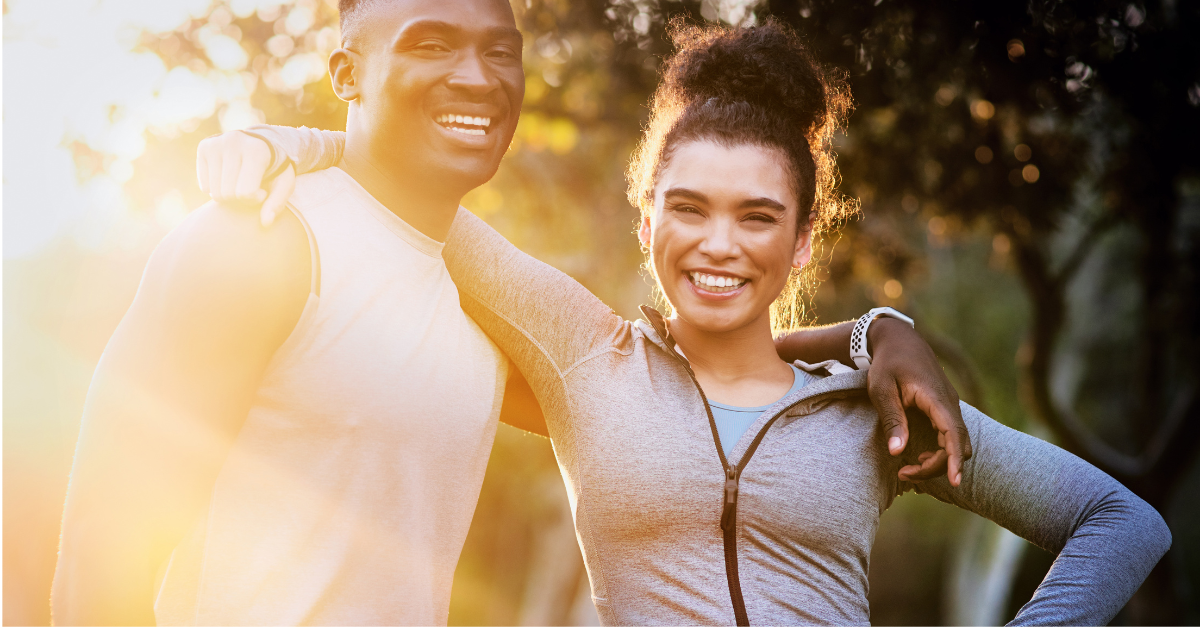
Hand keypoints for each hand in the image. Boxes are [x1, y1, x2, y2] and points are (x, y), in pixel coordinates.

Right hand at [196, 131, 294, 226]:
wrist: (262, 142)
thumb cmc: (275, 169)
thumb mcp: (284, 184)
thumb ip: (277, 203)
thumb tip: (266, 223)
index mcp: (256, 151)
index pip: (245, 193)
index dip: (255, 199)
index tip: (263, 191)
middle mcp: (234, 142)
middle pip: (228, 194)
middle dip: (240, 198)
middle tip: (250, 187)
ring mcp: (216, 143)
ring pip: (214, 192)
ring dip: (228, 195)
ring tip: (240, 182)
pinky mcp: (204, 147)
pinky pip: (205, 186)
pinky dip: (216, 188)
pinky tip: (228, 178)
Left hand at [866, 317, 972, 485]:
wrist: (899, 339)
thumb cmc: (887, 363)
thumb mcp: (881, 389)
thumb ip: (892, 419)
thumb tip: (898, 451)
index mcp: (936, 398)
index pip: (953, 434)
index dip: (955, 460)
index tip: (955, 482)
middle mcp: (949, 403)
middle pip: (958, 444)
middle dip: (939, 466)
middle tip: (904, 472)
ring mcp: (949, 405)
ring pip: (956, 442)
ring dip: (939, 460)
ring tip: (908, 467)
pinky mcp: (944, 408)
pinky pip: (950, 435)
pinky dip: (940, 450)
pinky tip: (918, 456)